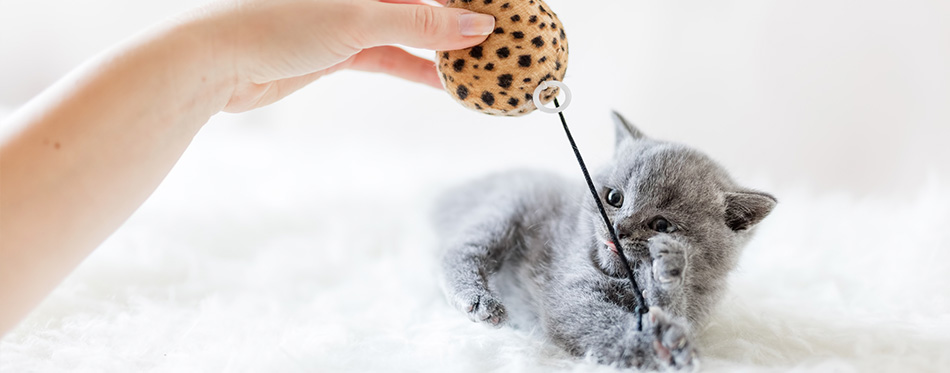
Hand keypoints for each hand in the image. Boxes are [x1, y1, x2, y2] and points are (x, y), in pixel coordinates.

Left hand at [188, 0, 495, 111]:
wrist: (213, 61)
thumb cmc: (271, 21)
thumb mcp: (358, 18)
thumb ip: (421, 21)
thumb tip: (477, 24)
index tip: (502, 10)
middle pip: (420, 0)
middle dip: (459, 19)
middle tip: (501, 38)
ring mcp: (348, 14)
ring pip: (409, 28)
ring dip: (443, 47)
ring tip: (482, 62)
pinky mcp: (339, 47)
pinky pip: (390, 54)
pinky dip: (417, 68)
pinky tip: (446, 80)